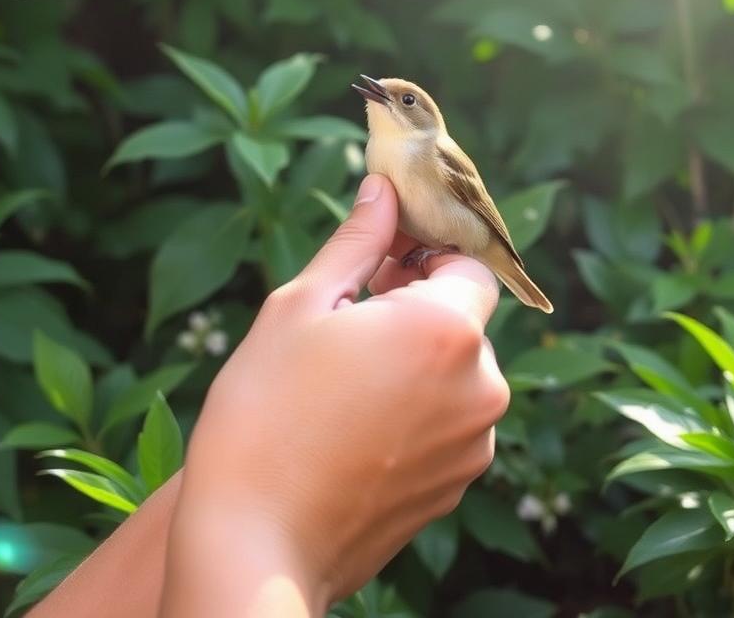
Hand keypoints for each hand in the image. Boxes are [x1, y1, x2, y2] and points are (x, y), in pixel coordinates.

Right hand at [161, 174, 508, 615]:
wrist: (254, 544)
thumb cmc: (265, 412)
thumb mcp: (302, 306)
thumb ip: (358, 241)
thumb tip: (383, 189)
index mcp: (445, 330)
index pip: (471, 264)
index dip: (430, 255)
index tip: (383, 263)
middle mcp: (479, 386)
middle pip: (466, 320)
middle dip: (420, 306)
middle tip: (353, 314)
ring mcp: (473, 444)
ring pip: (458, 373)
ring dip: (419, 360)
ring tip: (347, 376)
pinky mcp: (457, 486)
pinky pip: (451, 423)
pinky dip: (419, 409)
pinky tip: (357, 422)